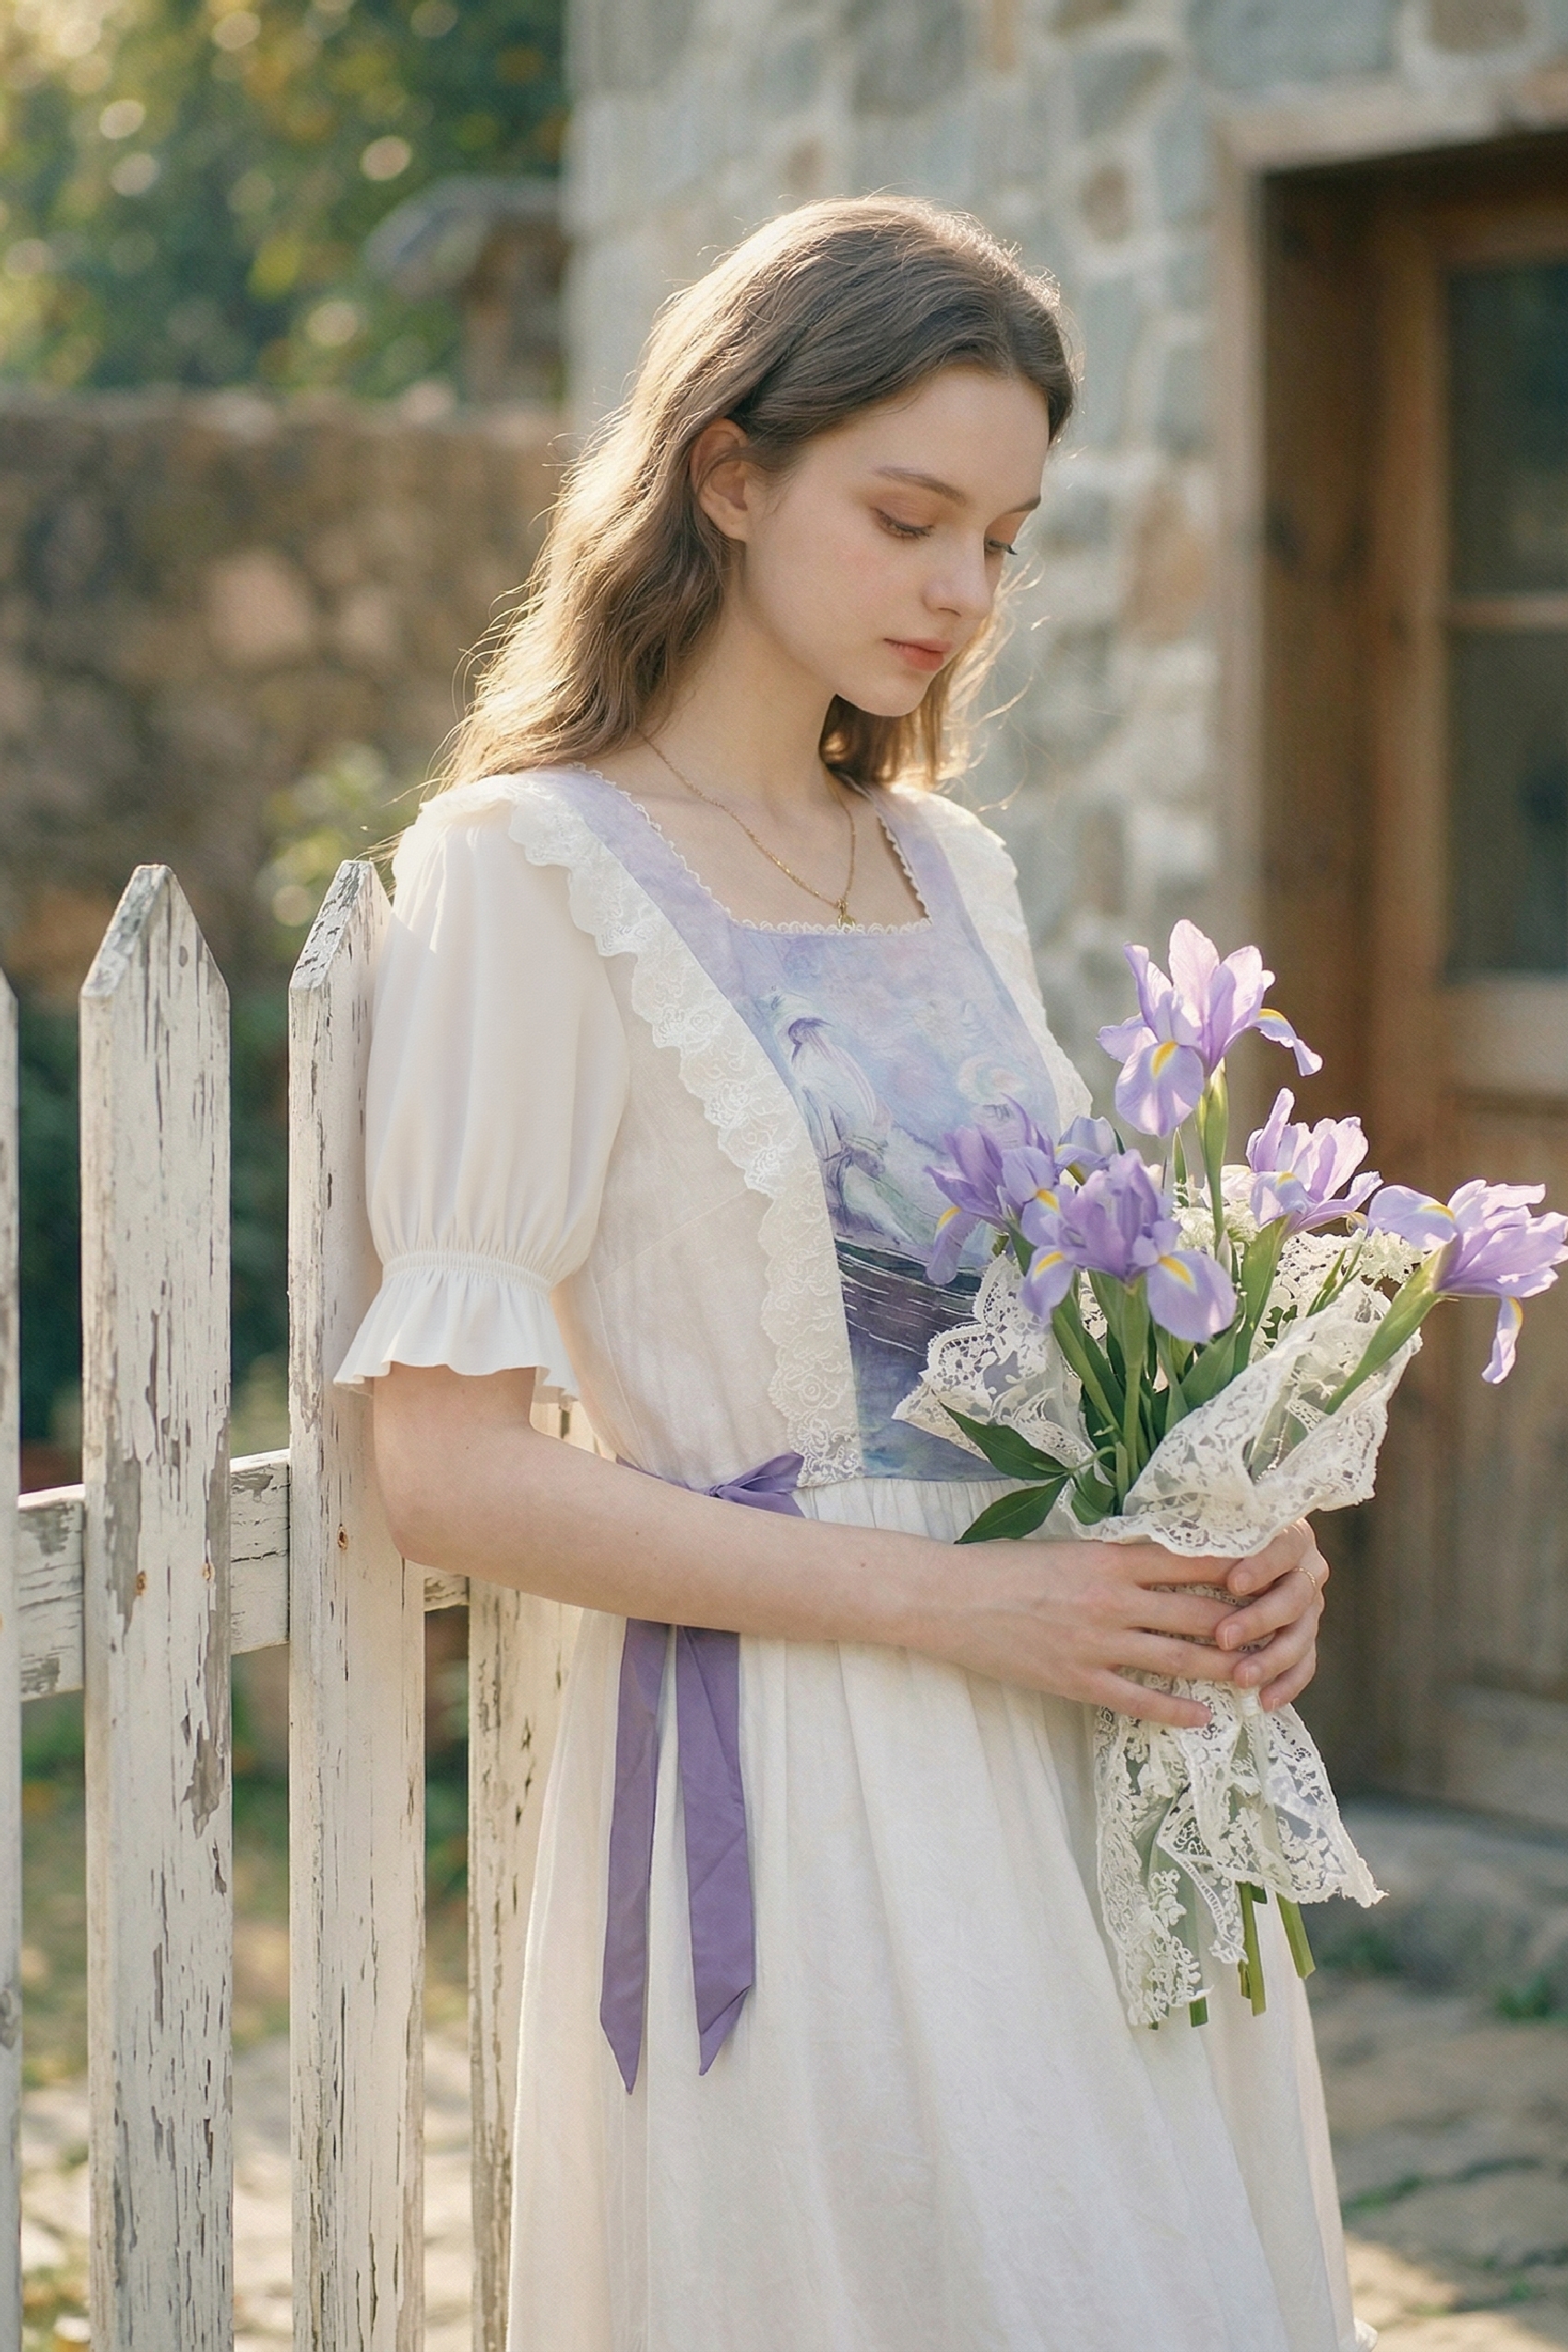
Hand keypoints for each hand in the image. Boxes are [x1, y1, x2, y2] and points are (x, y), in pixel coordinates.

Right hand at [942, 1538, 1263, 1730]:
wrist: (950, 1598)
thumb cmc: (1003, 1566)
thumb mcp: (1066, 1547)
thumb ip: (1114, 1555)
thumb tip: (1161, 1557)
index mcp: (1111, 1558)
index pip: (1191, 1561)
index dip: (1237, 1570)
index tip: (1270, 1574)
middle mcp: (1113, 1599)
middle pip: (1199, 1612)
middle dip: (1245, 1624)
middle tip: (1280, 1633)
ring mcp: (1097, 1643)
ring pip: (1179, 1658)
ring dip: (1223, 1669)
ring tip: (1257, 1676)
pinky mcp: (1077, 1679)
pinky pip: (1137, 1699)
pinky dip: (1174, 1710)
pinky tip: (1201, 1717)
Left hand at [1213, 1520, 1327, 1712]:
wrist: (1227, 1562)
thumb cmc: (1210, 1538)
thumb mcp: (1209, 1527)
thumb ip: (1206, 1532)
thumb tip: (1176, 1539)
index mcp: (1289, 1534)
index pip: (1284, 1547)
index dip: (1262, 1566)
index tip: (1233, 1583)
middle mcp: (1307, 1569)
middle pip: (1295, 1596)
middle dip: (1259, 1619)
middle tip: (1223, 1638)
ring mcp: (1310, 1606)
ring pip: (1301, 1635)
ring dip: (1272, 1659)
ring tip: (1241, 1678)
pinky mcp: (1305, 1637)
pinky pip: (1305, 1665)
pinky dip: (1286, 1684)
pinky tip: (1264, 1701)